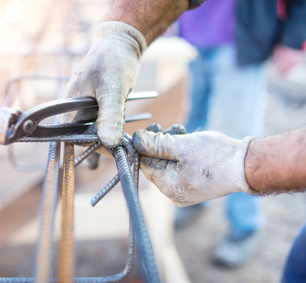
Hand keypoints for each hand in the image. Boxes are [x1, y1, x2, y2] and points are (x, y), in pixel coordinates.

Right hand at [63, 21, 146, 147]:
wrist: (121, 43)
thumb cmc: (113, 61)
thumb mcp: (113, 90)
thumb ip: (110, 116)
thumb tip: (110, 143)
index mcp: (67, 107)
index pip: (70, 137)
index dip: (89, 145)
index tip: (111, 148)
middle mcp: (73, 110)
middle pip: (83, 137)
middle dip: (102, 143)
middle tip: (122, 146)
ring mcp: (84, 109)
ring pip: (94, 132)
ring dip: (109, 137)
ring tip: (126, 141)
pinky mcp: (96, 107)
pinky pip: (102, 124)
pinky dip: (113, 128)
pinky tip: (125, 131)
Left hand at [132, 130, 254, 206]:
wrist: (247, 166)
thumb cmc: (217, 155)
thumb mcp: (183, 145)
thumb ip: (156, 143)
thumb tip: (135, 139)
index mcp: (168, 185)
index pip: (144, 163)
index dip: (144, 144)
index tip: (152, 127)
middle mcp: (173, 194)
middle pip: (155, 164)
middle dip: (160, 143)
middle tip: (172, 128)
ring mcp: (183, 192)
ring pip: (167, 164)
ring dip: (171, 146)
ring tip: (183, 132)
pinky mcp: (193, 187)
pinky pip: (178, 169)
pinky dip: (180, 154)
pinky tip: (189, 142)